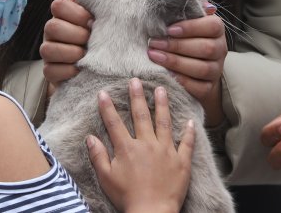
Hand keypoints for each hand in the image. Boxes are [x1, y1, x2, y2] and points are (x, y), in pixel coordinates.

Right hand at [41, 0, 92, 93]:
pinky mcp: (48, 71)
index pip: (59, 6)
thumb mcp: (96, 21)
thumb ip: (91, 8)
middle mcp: (51, 31)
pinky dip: (67, 71)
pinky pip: (50, 70)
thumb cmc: (95, 37)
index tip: (92, 22)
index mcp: (62, 15)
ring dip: (70, 53)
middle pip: (52, 27)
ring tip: (84, 55)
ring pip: (46, 49)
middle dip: (75, 34)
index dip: (77, 13)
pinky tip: (79, 69)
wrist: (92, 65)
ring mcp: (47, 51)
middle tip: (89, 40)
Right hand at [87, 79, 194, 212]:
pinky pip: (187, 143)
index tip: (103, 93)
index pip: (115, 123)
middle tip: (136, 80)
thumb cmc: (127, 198)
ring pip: (164, 122)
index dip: (107, 107)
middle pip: (141, 115)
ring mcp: (166, 151)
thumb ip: (98, 156)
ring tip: (162, 89)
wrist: (152, 212)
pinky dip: (189, 131)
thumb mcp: (106, 178)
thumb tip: (90, 137)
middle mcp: (147, 144)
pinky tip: (190, 120)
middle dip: (137, 96)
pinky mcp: (181, 161)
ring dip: (162, 104)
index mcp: (127, 148)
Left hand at [148, 4, 226, 125]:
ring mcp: (216, 70)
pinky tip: (165, 74)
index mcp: (217, 29)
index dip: (191, 27)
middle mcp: (221, 49)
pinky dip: (181, 81)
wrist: (196, 68)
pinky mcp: (208, 87)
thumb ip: (189, 7)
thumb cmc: (187, 36)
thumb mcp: (188, 19)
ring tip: (154, 56)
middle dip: (177, 46)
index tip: (169, 29)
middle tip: (154, 43)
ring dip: (175, 62)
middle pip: (205, 48)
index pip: (212, 26)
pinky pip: (198, 87)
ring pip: (201, 68)